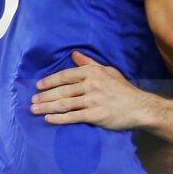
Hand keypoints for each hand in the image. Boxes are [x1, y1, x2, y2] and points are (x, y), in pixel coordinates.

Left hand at [31, 52, 153, 130]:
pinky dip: (59, 118)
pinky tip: (48, 119)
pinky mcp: (96, 115)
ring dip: (47, 107)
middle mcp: (91, 85)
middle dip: (44, 96)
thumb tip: (74, 54)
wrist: (140, 108)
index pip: (66, 76)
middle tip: (32, 101)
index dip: (50, 81)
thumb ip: (89, 63)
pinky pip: (73, 116)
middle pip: (62, 90)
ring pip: (65, 103)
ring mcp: (93, 100)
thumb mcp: (108, 71)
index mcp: (92, 73)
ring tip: (34, 110)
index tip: (38, 86)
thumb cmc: (124, 90)